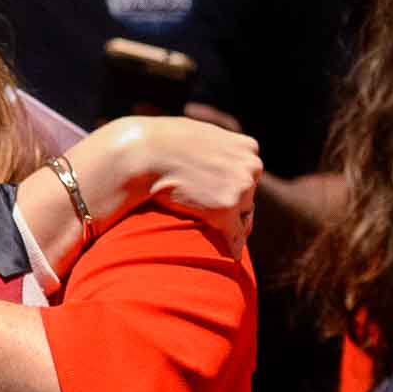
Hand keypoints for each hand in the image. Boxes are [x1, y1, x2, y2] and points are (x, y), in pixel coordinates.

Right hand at [95, 113, 260, 254]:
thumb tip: (203, 149)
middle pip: (250, 198)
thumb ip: (210, 145)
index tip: (220, 204)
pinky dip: (232, 247)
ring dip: (231, 227)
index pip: (249, 176)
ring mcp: (241, 188)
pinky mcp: (225, 210)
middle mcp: (250, 166)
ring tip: (216, 239)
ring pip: (244, 217)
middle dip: (236, 210)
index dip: (233, 191)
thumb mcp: (195, 134)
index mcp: (246, 146)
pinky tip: (229, 257)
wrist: (142, 153)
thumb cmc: (159, 142)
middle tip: (218, 224)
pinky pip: (235, 236)